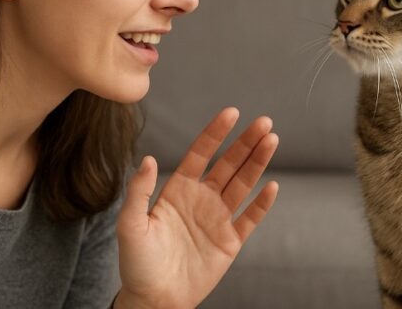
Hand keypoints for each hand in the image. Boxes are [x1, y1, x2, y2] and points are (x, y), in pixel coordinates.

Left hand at [115, 108, 278, 308]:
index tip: (231, 113)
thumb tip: (148, 159)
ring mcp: (218, 218)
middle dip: (246, 142)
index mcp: (179, 189)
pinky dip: (262, 204)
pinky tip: (272, 186)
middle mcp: (202, 198)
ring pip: (243, 184)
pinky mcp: (230, 241)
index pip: (202, 153)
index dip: (216, 133)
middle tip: (264, 122)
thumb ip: (139, 191)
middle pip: (229, 163)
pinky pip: (250, 219)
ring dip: (258, 162)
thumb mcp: (129, 225)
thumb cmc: (138, 263)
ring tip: (272, 140)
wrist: (154, 300)